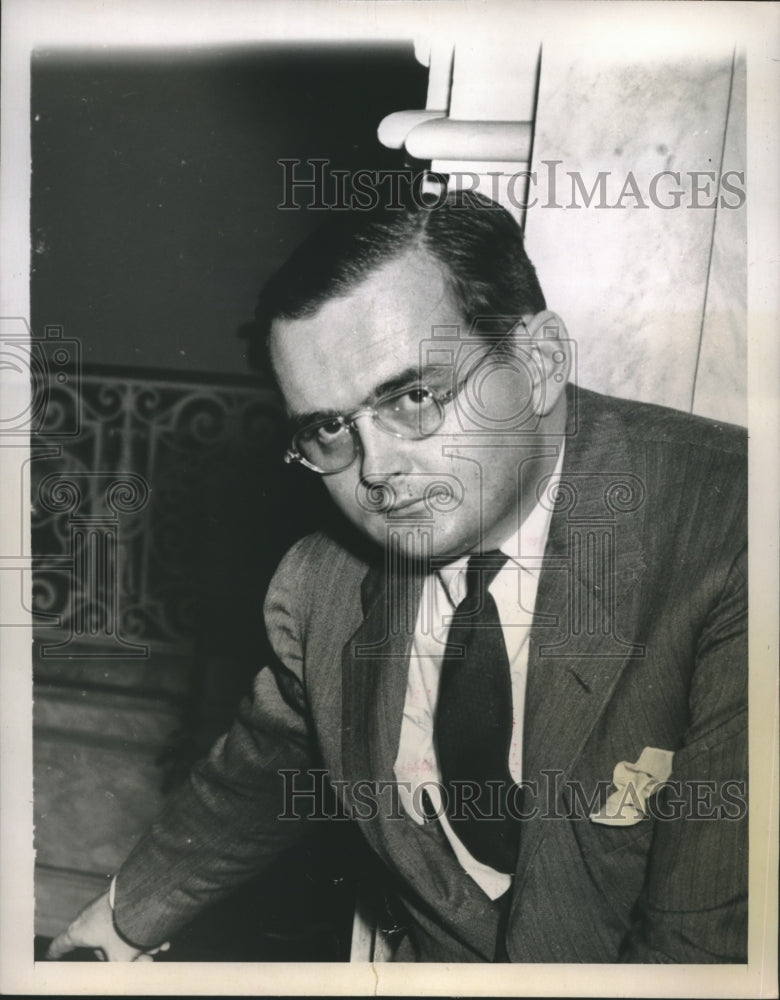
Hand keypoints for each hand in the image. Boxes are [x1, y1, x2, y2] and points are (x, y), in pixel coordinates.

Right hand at [45, 890, 170, 961]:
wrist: (144, 895)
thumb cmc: (124, 929)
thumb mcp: (120, 960)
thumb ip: (118, 971)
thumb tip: (127, 973)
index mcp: (78, 932)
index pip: (60, 945)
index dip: (55, 953)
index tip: (50, 955)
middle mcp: (88, 917)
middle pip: (102, 945)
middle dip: (123, 956)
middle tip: (145, 960)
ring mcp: (104, 906)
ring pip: (120, 933)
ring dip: (139, 944)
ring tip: (158, 948)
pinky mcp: (121, 897)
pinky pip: (130, 921)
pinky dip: (144, 931)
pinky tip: (163, 939)